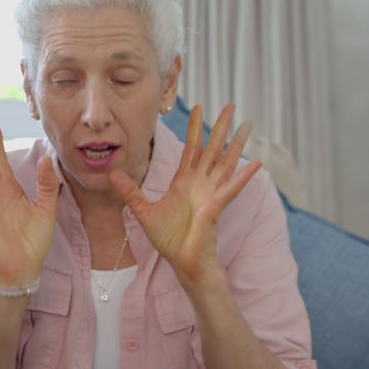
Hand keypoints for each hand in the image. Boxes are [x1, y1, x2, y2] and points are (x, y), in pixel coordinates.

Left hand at [109, 104, 260, 284]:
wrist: (182, 263)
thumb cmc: (169, 240)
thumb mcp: (143, 211)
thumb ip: (130, 191)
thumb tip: (112, 173)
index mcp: (184, 182)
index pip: (191, 148)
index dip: (195, 128)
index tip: (199, 107)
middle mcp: (200, 183)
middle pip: (212, 149)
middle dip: (220, 127)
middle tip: (230, 105)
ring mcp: (210, 193)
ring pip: (226, 163)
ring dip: (236, 144)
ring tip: (247, 125)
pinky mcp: (215, 207)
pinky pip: (231, 189)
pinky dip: (243, 177)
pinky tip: (256, 164)